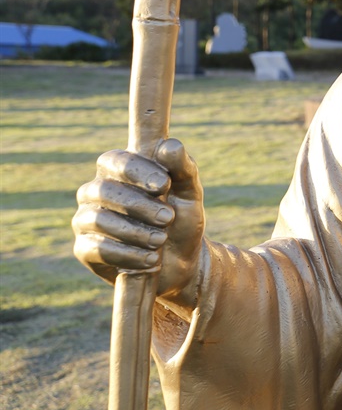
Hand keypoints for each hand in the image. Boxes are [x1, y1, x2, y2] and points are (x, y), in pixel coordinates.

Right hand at [72, 138, 205, 311]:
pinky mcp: (83, 249)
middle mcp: (96, 191)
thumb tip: (171, 145)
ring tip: (160, 240)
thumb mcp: (190, 194)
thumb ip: (183, 169)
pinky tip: (150, 259)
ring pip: (98, 220)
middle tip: (168, 218)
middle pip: (104, 190)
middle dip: (140, 206)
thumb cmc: (182, 220)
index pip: (113, 159)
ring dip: (135, 232)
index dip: (136, 170)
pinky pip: (96, 249)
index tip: (164, 184)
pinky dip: (128, 254)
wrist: (182, 263)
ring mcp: (86, 219)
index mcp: (120, 171)